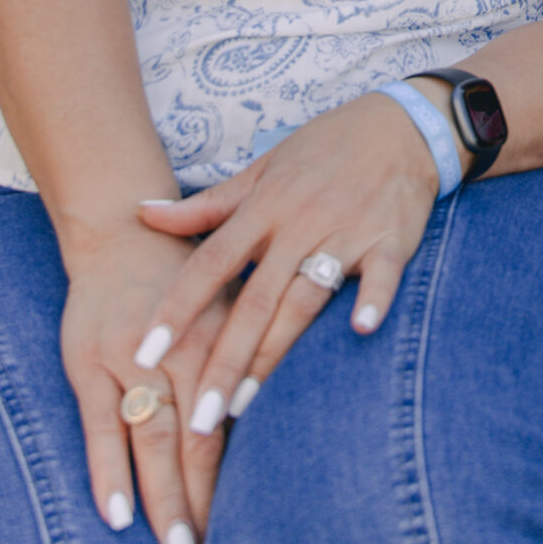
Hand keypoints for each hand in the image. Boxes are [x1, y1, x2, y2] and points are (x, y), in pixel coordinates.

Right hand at [60, 223, 231, 543]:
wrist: (122, 226)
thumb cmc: (191, 276)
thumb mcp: (233, 303)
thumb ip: (257, 353)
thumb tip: (300, 414)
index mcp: (223, 336)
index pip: (236, 420)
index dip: (246, 475)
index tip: (259, 528)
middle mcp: (181, 349)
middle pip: (198, 438)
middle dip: (208, 500)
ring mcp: (130, 357)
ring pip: (152, 437)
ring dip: (165, 498)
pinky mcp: (87, 362)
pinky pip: (98, 426)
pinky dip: (107, 472)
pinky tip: (116, 517)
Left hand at [131, 93, 445, 440]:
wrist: (400, 123)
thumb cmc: (324, 149)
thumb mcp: (262, 170)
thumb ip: (206, 204)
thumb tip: (142, 213)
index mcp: (264, 208)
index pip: (209, 265)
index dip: (176, 310)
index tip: (144, 355)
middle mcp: (299, 223)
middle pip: (253, 301)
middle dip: (222, 362)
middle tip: (199, 420)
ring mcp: (345, 231)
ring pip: (304, 298)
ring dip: (275, 352)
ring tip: (247, 405)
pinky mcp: (390, 238)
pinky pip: (381, 273)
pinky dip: (374, 299)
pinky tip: (360, 330)